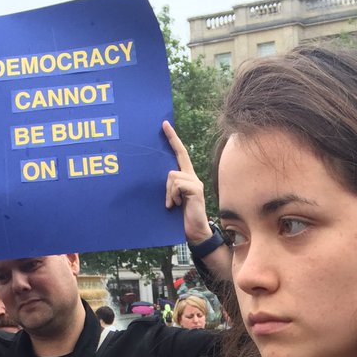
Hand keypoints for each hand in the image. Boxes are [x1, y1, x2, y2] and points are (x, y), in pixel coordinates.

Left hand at [163, 121, 211, 244]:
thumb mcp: (172, 199)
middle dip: (171, 139)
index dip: (173, 139)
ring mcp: (195, 182)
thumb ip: (169, 187)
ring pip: (172, 175)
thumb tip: (161, 179)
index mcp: (186, 178)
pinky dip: (172, 195)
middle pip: (179, 157)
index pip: (180, 154)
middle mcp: (192, 176)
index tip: (165, 125)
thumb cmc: (181, 217)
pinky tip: (176, 205)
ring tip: (171, 203)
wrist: (195, 232)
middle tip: (163, 126)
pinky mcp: (196, 189)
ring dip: (168, 191)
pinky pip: (177, 184)